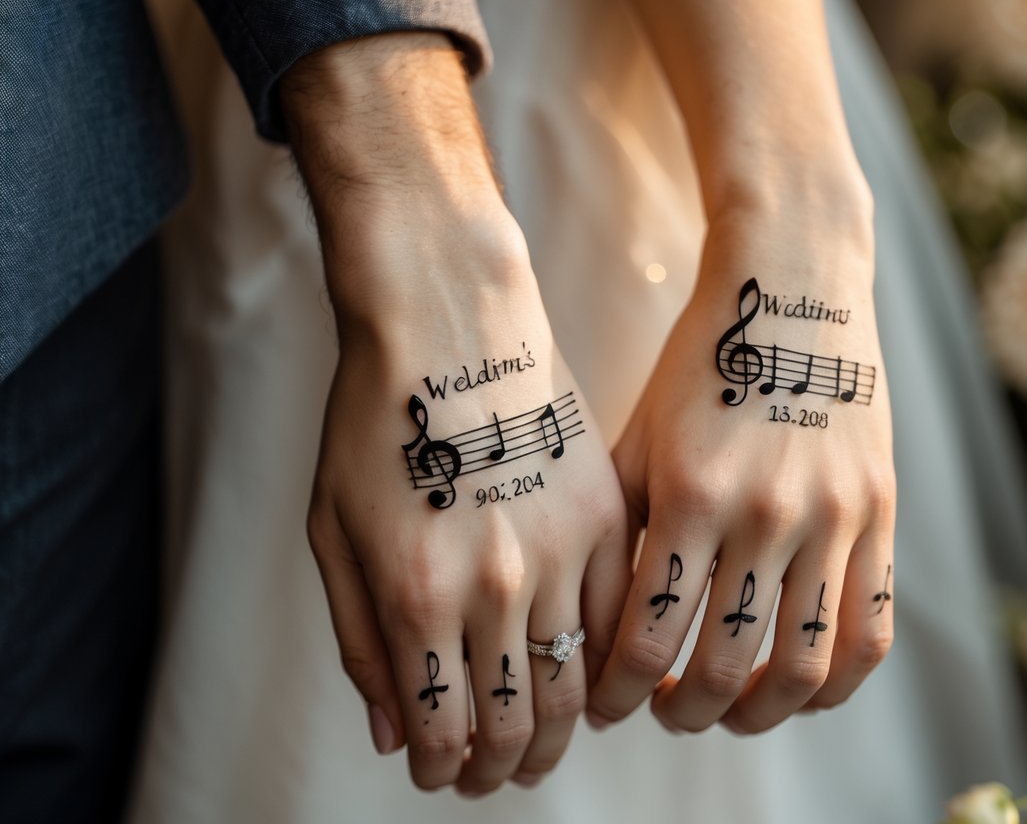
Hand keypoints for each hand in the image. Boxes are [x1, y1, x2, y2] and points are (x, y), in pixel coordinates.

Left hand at [305, 227, 629, 790]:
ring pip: (575, 686)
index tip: (440, 776)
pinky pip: (620, 619)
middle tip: (491, 778)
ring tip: (539, 746)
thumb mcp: (334, 531)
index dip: (442, 769)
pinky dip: (605, 664)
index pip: (443, 728)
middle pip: (516, 723)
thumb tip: (393, 737)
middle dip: (500, 769)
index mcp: (418, 595)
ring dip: (555, 734)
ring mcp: (561, 553)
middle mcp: (496, 588)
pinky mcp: (607, 519)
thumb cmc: (376, 423)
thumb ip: (362, 640)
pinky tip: (586, 677)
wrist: (451, 320)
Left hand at [587, 196, 895, 733]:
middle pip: (725, 670)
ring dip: (759, 714)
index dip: (619, 692)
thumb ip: (620, 531)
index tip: (606, 705)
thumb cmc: (697, 364)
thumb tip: (599, 624)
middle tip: (665, 712)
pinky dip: (836, 682)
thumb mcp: (639, 439)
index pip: (649, 640)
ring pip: (803, 670)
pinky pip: (871, 631)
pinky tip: (800, 687)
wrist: (792, 287)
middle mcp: (764, 516)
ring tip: (731, 710)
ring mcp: (832, 519)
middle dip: (683, 711)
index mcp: (688, 496)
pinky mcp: (879, 515)